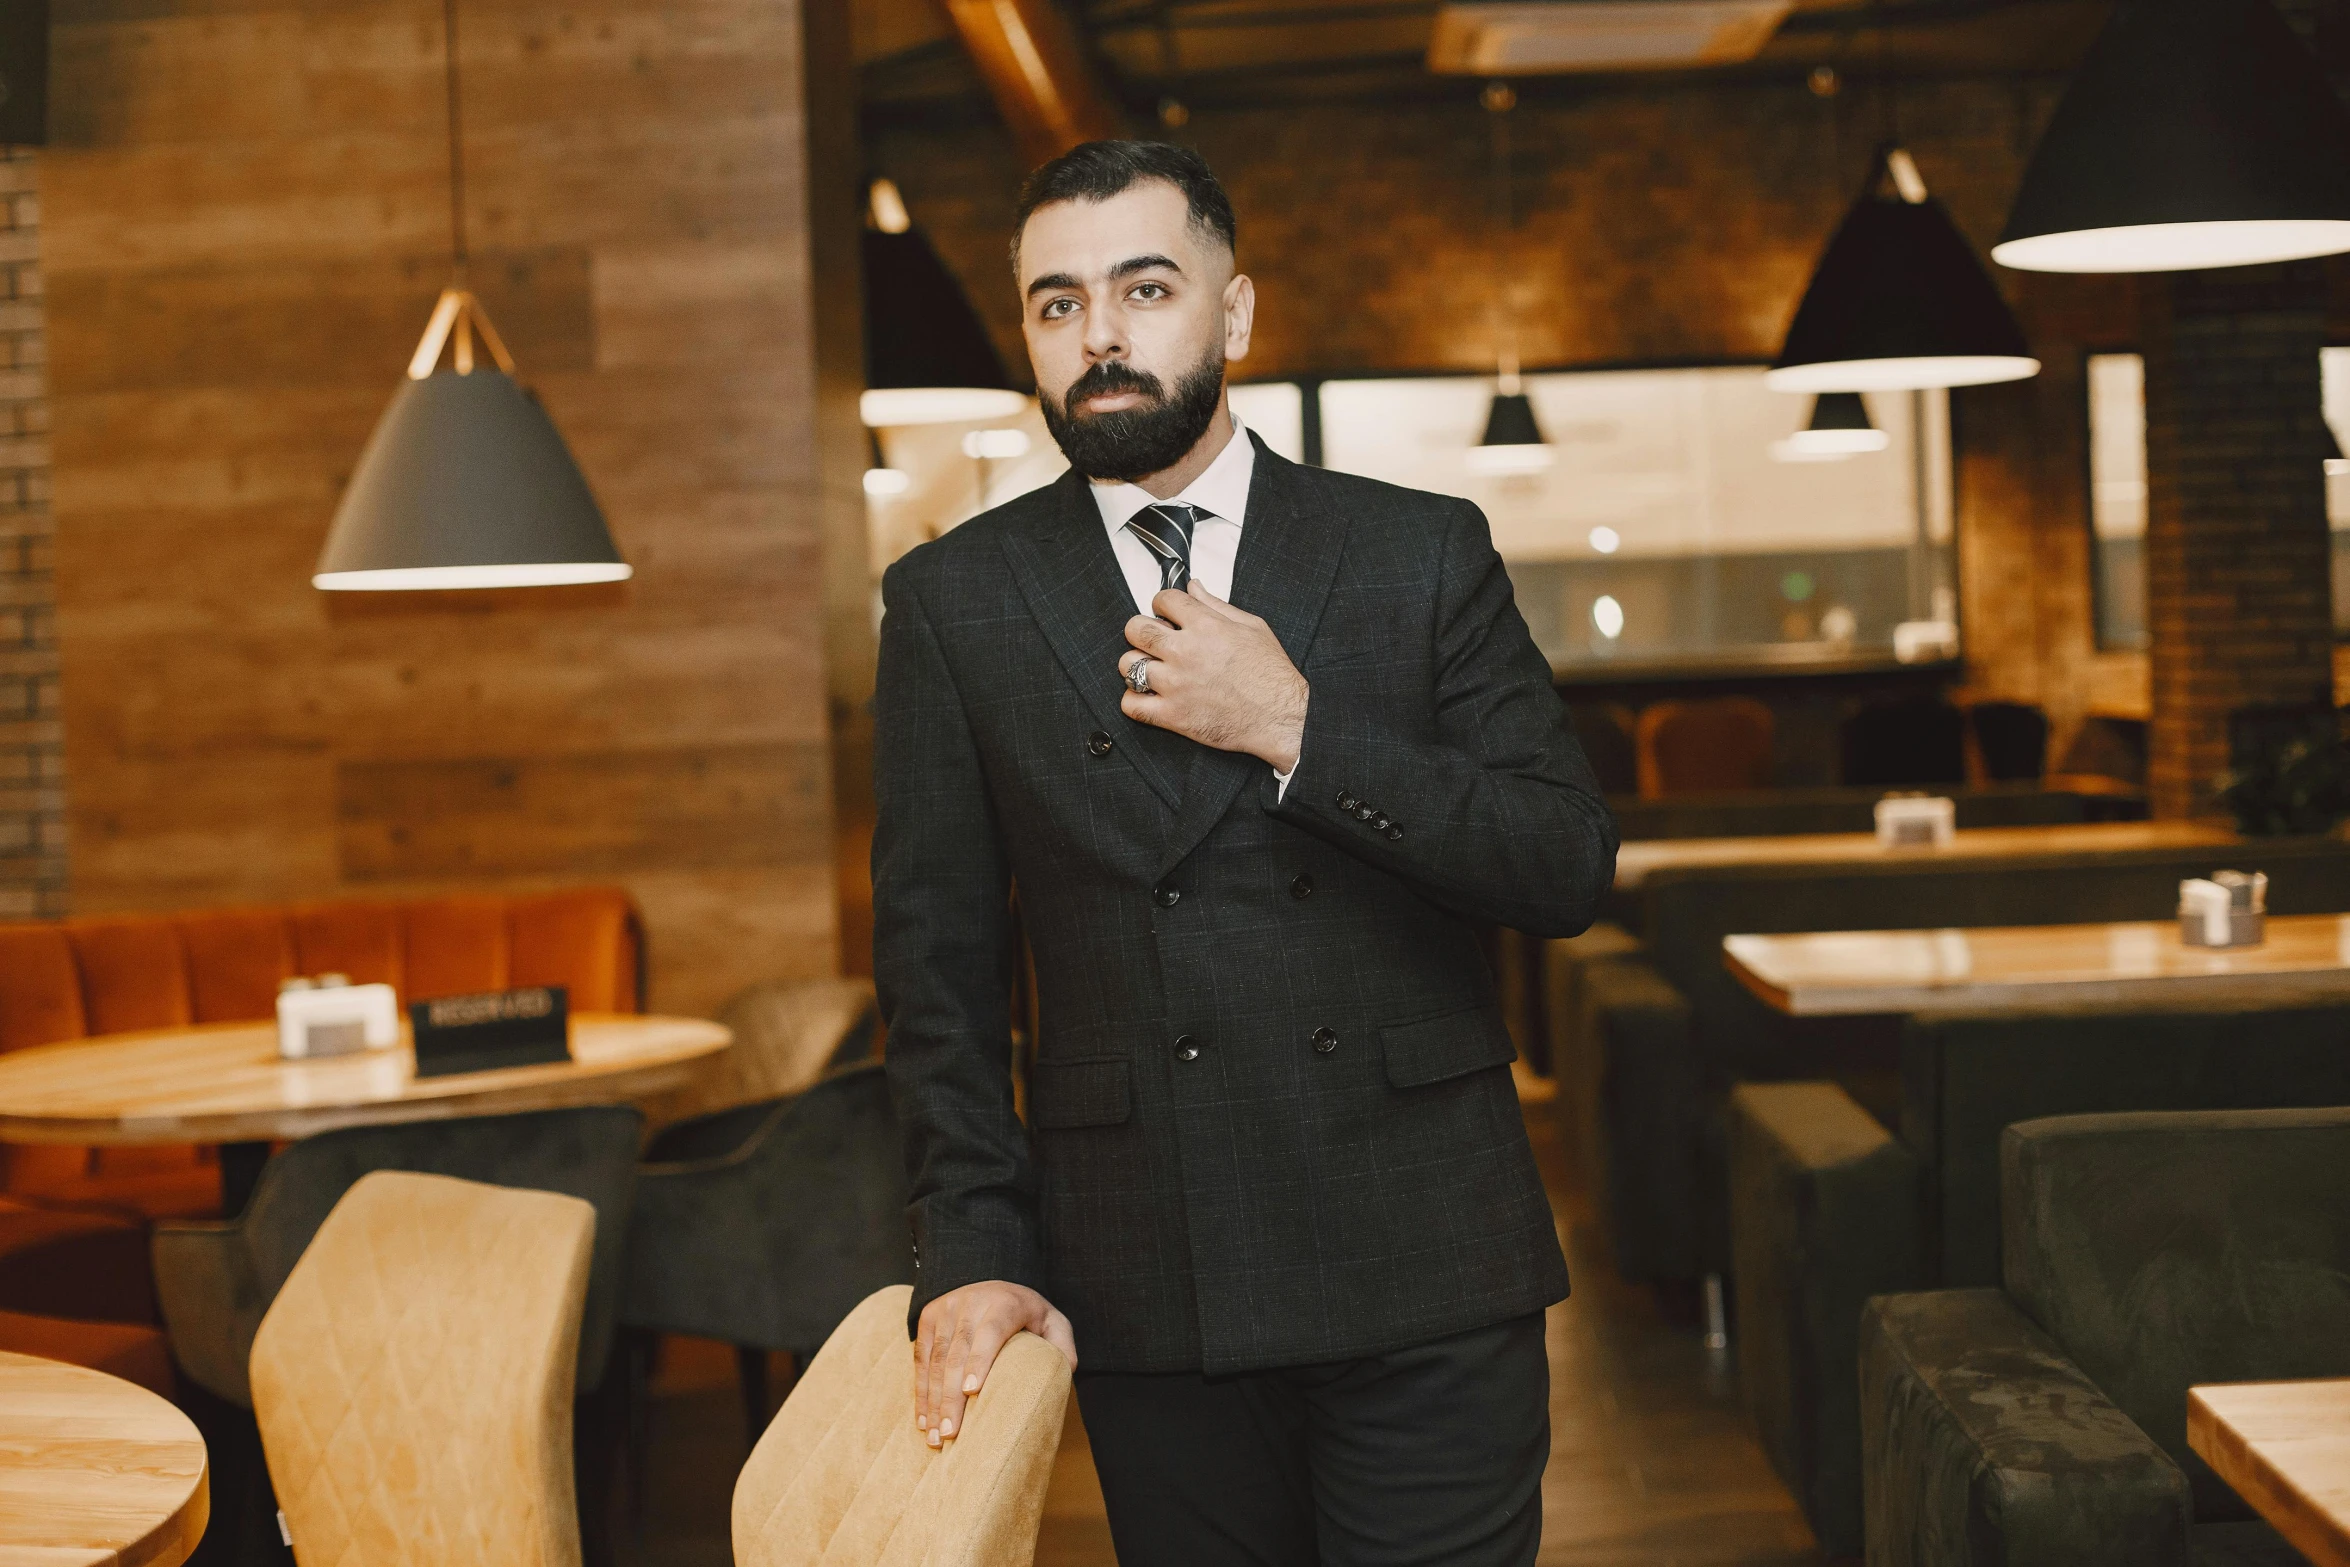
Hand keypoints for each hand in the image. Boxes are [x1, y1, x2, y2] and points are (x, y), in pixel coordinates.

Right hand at [914, 1280, 1076, 1446]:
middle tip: (951, 1434)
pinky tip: (924, 1420)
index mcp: (1005, 1303)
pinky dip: (921, 1391)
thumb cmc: (1026, 1313)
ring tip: (936, 1436)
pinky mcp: (928, 1318)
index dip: (979, 1360)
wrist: (990, 1280)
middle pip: (957, 1352)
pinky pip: (920, 1358)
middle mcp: (971, 1303)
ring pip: (934, 1359)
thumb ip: (1061, 1343)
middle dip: (951, 1396)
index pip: (990, 1332)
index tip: (971, 1391)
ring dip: (933, 1401)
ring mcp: (945, 1309)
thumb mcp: (1051, 1320)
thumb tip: (1066, 1371)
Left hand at [1119, 585, 1308, 771]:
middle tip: (1152, 641)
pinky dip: (1134, 701)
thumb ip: (1217, 605)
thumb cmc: (1272, 673)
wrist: (1281, 717)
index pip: (1163, 599)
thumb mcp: (1252, 627)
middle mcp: (1185, 652)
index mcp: (1205, 626)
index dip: (1162, 604)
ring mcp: (1175, 684)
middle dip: (1141, 631)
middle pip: (1136, 629)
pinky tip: (1148, 697)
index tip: (1167, 615)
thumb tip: (1193, 587)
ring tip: (1152, 670)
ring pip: (1128, 665)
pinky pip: (1131, 705)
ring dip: (1136, 665)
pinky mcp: (1173, 715)